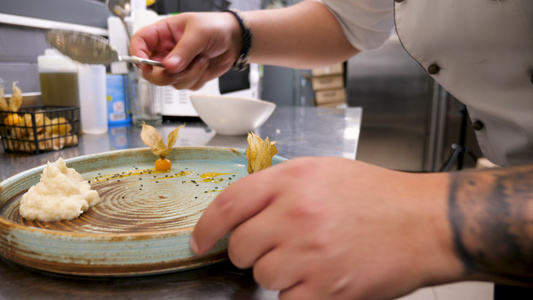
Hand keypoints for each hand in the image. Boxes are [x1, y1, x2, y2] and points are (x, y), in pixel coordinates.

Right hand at [129, 12, 240, 89]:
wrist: (234, 40)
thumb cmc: (215, 27)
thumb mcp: (198, 32)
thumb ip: (183, 50)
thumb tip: (169, 66)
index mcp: (162, 34)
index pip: (139, 43)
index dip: (138, 55)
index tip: (146, 64)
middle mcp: (165, 51)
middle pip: (150, 72)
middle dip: (166, 74)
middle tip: (180, 67)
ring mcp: (176, 66)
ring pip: (170, 82)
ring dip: (188, 74)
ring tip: (202, 58)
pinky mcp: (187, 76)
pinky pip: (186, 86)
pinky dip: (197, 78)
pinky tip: (204, 64)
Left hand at [191, 157, 463, 298]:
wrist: (425, 222)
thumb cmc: (378, 196)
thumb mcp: (323, 171)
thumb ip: (279, 186)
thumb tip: (243, 209)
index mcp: (292, 180)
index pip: (227, 204)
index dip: (206, 227)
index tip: (200, 241)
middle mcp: (296, 213)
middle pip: (240, 246)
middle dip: (251, 251)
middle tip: (277, 246)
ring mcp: (309, 252)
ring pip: (261, 275)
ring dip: (278, 273)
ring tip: (308, 259)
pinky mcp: (326, 288)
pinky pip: (286, 299)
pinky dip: (296, 293)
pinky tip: (317, 277)